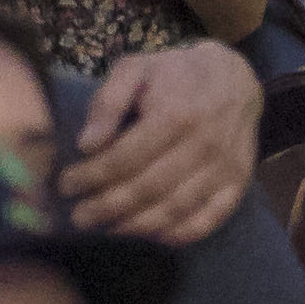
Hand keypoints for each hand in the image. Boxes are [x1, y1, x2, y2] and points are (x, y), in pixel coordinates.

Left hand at [59, 39, 258, 245]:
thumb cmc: (175, 73)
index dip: (91, 177)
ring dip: (138, 225)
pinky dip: (181, 234)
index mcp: (173, 114)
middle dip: (107, 207)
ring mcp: (223, 166)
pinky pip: (210, 218)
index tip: (66, 186)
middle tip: (80, 217)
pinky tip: (154, 235)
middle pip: (147, 189)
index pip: (124, 158)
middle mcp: (201, 144)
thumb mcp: (136, 68)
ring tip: (108, 228)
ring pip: (176, 209)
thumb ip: (108, 101)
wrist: (235, 76)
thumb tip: (87, 144)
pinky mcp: (238, 182)